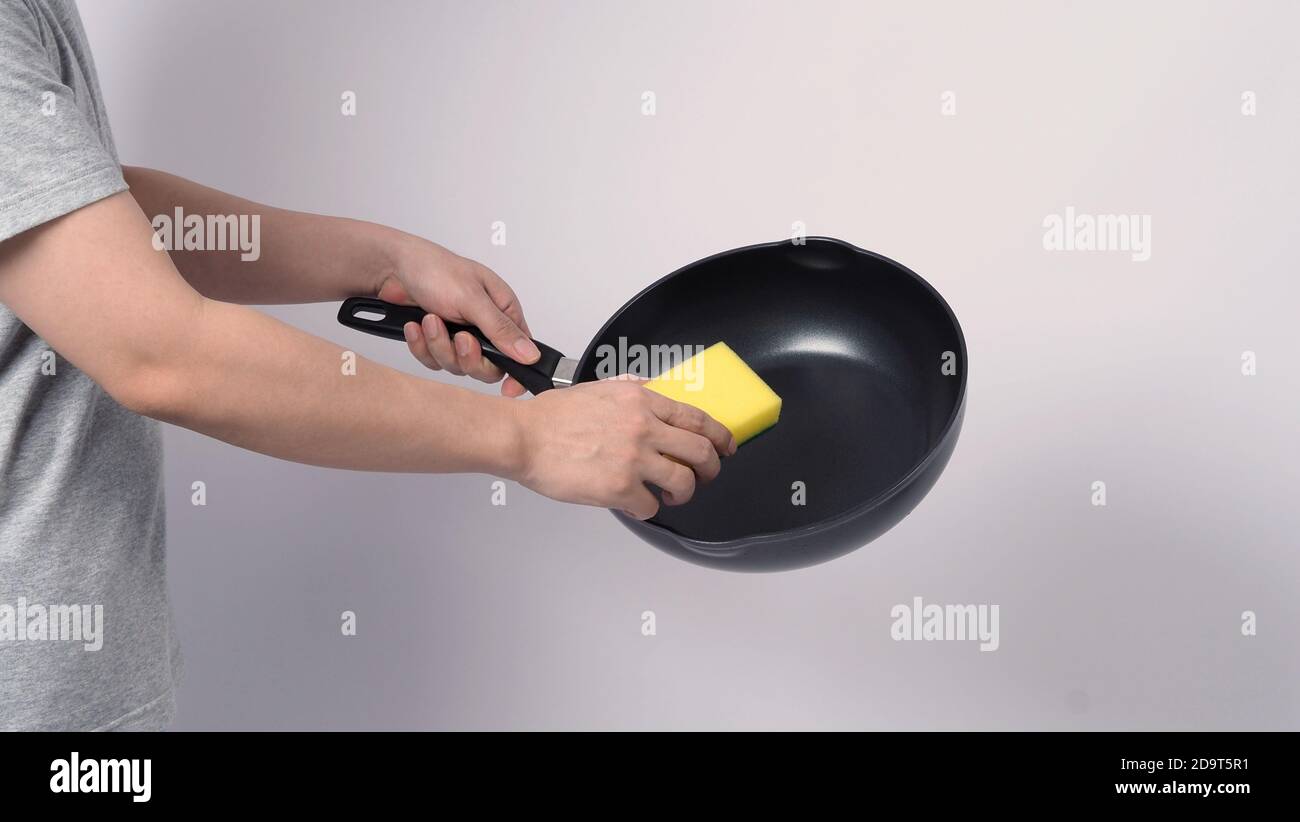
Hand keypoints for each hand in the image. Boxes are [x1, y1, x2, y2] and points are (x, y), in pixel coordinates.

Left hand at [379, 238, 537, 396]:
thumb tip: (530, 354)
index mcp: (504, 311)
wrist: (392, 267)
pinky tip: (416, 325)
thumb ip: (501, 330)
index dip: (518, 373)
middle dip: (467, 357)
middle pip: (488, 367)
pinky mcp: (438, 341)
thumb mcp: (472, 299)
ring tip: (430, 320)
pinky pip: (434, 361)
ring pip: (457, 366)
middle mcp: (485, 326)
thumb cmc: (435, 269)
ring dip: (439, 346)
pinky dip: (422, 345)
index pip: (521, 351)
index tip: (509, 389)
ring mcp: (461, 335)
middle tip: (458, 338)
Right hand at [509, 379, 737, 518]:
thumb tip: (652, 395)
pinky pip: (650, 506)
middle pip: (700, 451)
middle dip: (711, 468)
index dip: (720, 436)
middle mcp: (643, 427)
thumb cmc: (552, 417)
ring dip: (683, 493)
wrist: (523, 437)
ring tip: (671, 495)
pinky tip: (635, 504)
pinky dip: (647, 509)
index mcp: (640, 401)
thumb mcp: (599, 390)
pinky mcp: (619, 488)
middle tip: (706, 477)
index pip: (697, 418)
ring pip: (683, 482)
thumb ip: (631, 393)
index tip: (726, 446)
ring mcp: (633, 458)